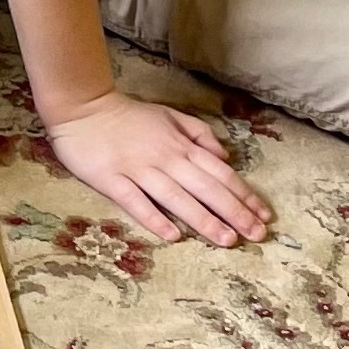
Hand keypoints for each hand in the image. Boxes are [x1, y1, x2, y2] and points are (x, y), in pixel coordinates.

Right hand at [42, 93, 268, 246]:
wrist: (83, 108)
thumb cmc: (129, 115)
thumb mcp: (170, 115)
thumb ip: (199, 133)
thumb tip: (225, 156)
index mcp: (181, 145)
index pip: (220, 172)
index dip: (244, 194)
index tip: (264, 216)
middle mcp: (166, 158)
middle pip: (206, 188)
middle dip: (235, 212)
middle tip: (257, 236)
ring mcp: (139, 170)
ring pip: (177, 198)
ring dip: (204, 219)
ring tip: (227, 240)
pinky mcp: (112, 180)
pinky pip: (136, 202)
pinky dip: (154, 218)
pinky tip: (172, 236)